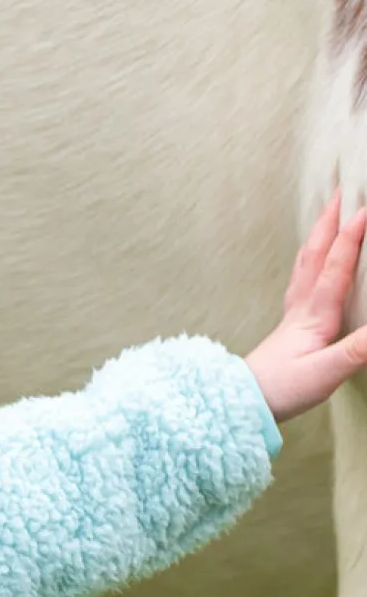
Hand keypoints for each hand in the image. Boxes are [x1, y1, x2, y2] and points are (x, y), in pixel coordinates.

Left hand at [244, 188, 366, 422]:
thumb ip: (357, 350)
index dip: (349, 240)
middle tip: (341, 193)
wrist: (242, 403)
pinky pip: (302, 282)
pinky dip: (310, 262)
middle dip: (329, 223)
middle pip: (314, 256)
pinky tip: (312, 265)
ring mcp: (293, 315)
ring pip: (305, 266)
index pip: (334, 269)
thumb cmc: (280, 390)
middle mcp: (301, 309)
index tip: (363, 210)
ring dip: (318, 238)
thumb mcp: (325, 373)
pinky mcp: (290, 327)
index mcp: (313, 315)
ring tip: (327, 217)